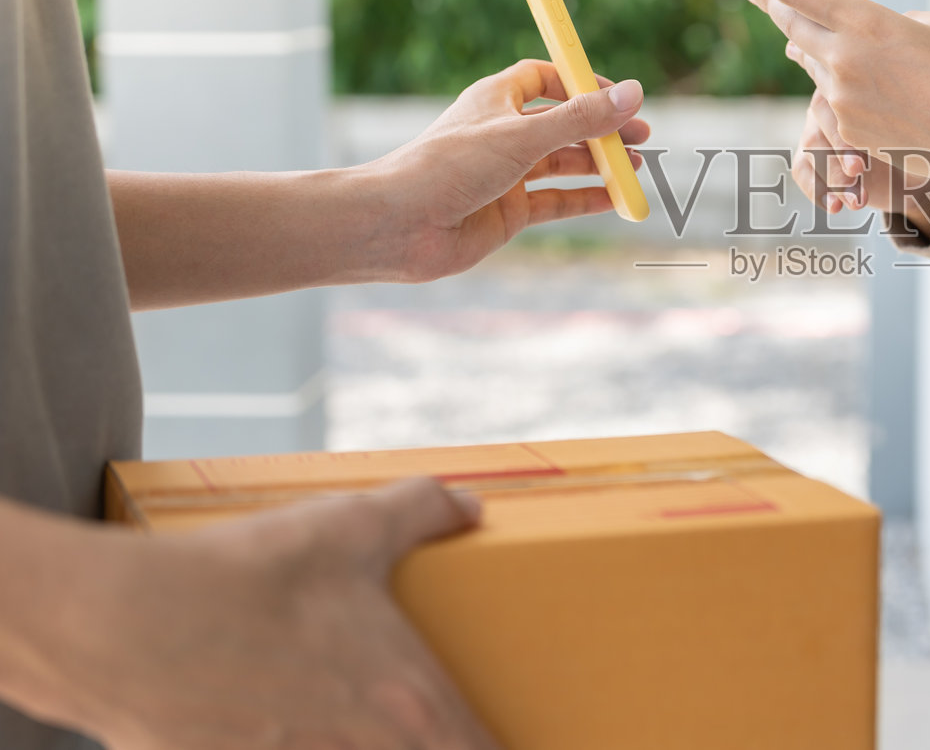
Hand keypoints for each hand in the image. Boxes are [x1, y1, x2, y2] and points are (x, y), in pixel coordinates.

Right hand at [39, 479, 500, 749]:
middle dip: (443, 747)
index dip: (502, 749)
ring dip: (365, 749)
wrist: (121, 630)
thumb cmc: (244, 577)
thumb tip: (469, 505)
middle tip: (443, 726)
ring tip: (365, 724)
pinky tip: (287, 725)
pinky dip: (303, 748)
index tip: (507, 737)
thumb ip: (422, 510)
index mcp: (409, 705)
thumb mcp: (348, 524)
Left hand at [367, 59, 649, 281]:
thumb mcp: (523, 136)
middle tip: (641, 134)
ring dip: (599, 164)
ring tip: (636, 168)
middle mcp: (503, 134)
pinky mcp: (508, 211)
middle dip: (602, 128)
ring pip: (564, 163)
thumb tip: (633, 94)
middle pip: (563, 123)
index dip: (582, 82)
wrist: (398, 226)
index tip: (617, 93)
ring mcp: (506, 174)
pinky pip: (557, 201)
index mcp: (497, 100)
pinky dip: (586, 199)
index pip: (547, 77)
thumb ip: (580, 118)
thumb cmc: (447, 167)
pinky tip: (614, 200)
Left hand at [743, 0, 929, 192]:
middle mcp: (845, 60)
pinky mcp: (846, 130)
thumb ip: (894, 19)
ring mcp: (842, 99)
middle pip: (790, 25)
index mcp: (868, 23)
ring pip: (811, 63)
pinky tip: (840, 77)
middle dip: (770, 2)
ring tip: (797, 29)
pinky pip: (830, 97)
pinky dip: (834, 83)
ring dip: (807, 45)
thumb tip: (866, 33)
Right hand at [792, 90, 929, 237]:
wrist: (914, 170)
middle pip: (823, 118)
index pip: (843, 91)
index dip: (851, 119)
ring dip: (832, 175)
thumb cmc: (919, 137)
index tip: (866, 151)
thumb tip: (924, 116)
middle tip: (859, 170)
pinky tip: (835, 207)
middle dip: (840, 147)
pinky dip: (817, 190)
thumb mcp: (922, 127)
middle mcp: (831, 100)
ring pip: (812, 147)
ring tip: (857, 200)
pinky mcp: (810, 156)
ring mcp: (816, 127)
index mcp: (857, 82)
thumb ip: (915, 115)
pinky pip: (803, 170)